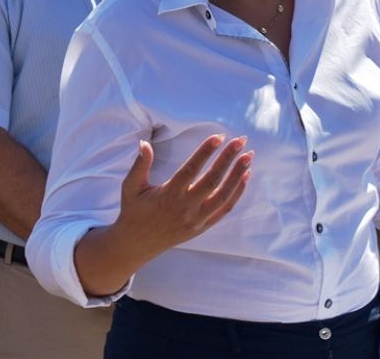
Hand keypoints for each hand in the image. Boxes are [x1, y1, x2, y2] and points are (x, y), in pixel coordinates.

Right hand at [113, 134, 252, 258]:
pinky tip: (245, 175)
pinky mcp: (203, 226)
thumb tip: (144, 142)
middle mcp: (185, 208)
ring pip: (223, 195)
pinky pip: (225, 209)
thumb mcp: (130, 187)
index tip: (219, 136)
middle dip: (228, 158)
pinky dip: (237, 192)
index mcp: (168, 195)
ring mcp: (197, 219)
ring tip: (249, 155)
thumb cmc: (134, 211)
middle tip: (241, 140)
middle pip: (212, 180)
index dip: (205, 152)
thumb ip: (140, 165)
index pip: (191, 170)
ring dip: (238, 174)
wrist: (137, 244)